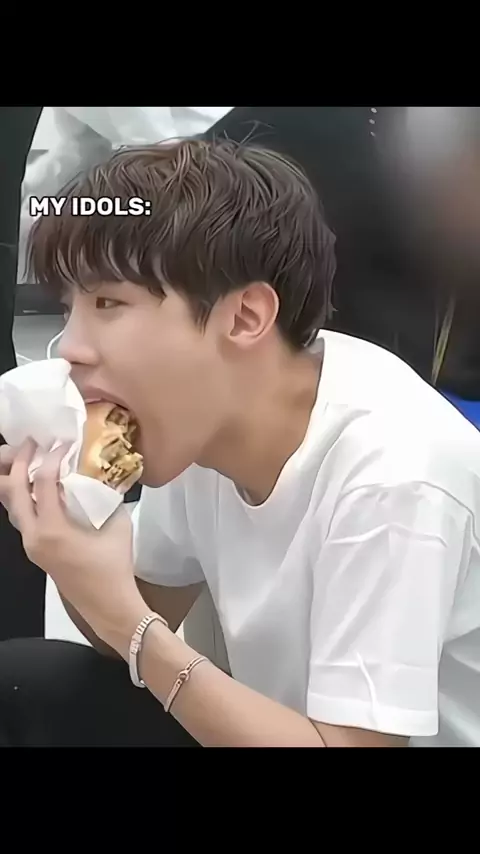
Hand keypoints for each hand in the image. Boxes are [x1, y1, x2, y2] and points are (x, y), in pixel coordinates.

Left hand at [0, 440, 147, 643]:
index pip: (40, 482)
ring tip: (31, 461)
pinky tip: (40, 489)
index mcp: (51, 530)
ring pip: (13, 507)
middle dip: (20, 464)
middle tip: (32, 444)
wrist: (109, 604)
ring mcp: (32, 546)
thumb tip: (100, 474)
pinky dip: (26, 498)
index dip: (50, 458)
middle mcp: (33, 537)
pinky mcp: (37, 552)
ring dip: (18, 482)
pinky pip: (23, 518)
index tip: (62, 443)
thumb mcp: (116, 523)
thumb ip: (104, 496)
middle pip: (13, 493)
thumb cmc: (114, 565)